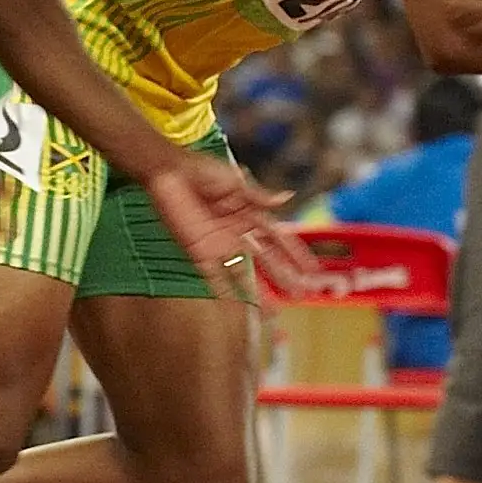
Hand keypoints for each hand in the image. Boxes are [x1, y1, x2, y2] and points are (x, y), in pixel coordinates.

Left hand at [138, 151, 316, 308]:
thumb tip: (288, 197)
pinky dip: (225, 293)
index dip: (295, 253)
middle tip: (299, 293)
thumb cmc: (200, 170)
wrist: (170, 172)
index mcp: (249, 214)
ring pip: (245, 273)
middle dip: (283, 276)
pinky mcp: (200, 253)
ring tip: (272, 312)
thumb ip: (259, 195)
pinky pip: (215, 277)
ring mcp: (220, 245)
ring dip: (259, 292)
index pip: (278, 238)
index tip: (311, 269)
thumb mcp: (234, 180)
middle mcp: (238, 233)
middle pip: (266, 259)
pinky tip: (237, 308)